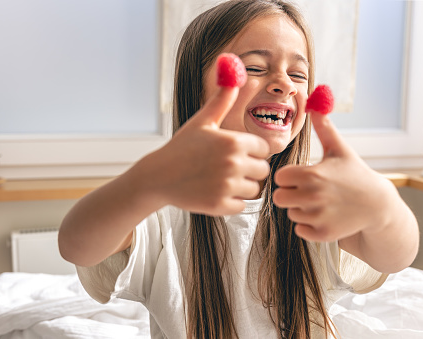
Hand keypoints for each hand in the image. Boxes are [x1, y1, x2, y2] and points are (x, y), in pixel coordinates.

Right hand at [144, 86, 269, 215]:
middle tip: (225, 168)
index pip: (264, 149)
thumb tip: (233, 67)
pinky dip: (231, 201)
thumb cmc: (182, 146)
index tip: (232, 153)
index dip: (250, 151)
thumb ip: (223, 99)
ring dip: (241, 186)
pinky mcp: (220, 206)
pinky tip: (214, 191)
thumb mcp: (203, 121)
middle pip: (262, 170)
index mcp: (234, 141)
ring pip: (254, 189)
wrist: (158, 176)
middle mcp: (234, 163)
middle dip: (249, 169)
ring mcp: (227, 186)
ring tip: (220, 179)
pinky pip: (242, 205)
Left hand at [273, 112, 395, 241]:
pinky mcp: (323, 233)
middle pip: (279, 198)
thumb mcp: (339, 149)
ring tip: (320, 203)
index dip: (289, 177)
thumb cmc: (355, 174)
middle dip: (290, 194)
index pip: (279, 178)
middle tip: (307, 192)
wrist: (378, 205)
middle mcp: (313, 196)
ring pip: (291, 214)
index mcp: (312, 174)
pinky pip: (300, 230)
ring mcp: (318, 216)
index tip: (302, 177)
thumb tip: (315, 100)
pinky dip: (308, 226)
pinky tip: (324, 216)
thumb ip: (323, 127)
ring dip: (301, 210)